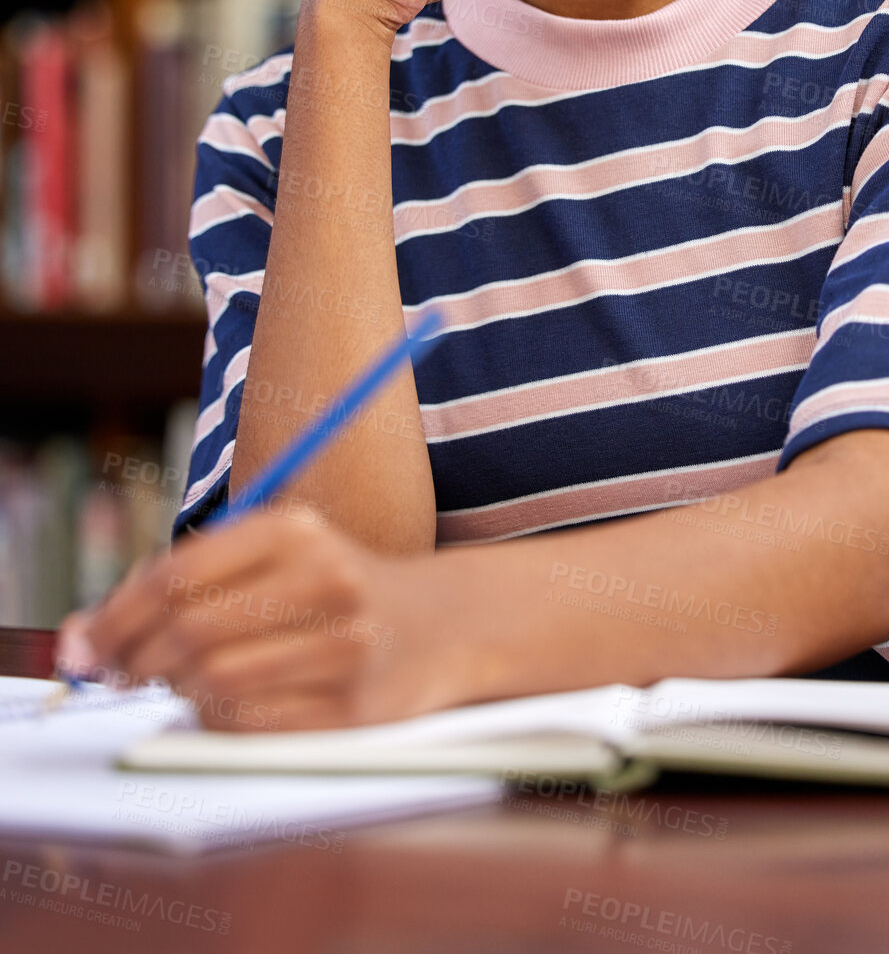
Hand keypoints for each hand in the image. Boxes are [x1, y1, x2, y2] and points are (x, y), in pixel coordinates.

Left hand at [54, 514, 472, 730]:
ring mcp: (345, 648)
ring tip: (178, 681)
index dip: (116, 616)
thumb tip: (87, 632)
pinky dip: (215, 720)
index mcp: (296, 529)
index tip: (85, 644)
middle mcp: (326, 580)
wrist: (436, 625)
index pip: (177, 575)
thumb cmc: (326, 588)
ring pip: (214, 683)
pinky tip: (221, 702)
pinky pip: (249, 726)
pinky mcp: (353, 710)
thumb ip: (186, 577)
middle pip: (189, 632)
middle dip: (135, 660)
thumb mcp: (272, 553)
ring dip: (176, 691)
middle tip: (118, 673)